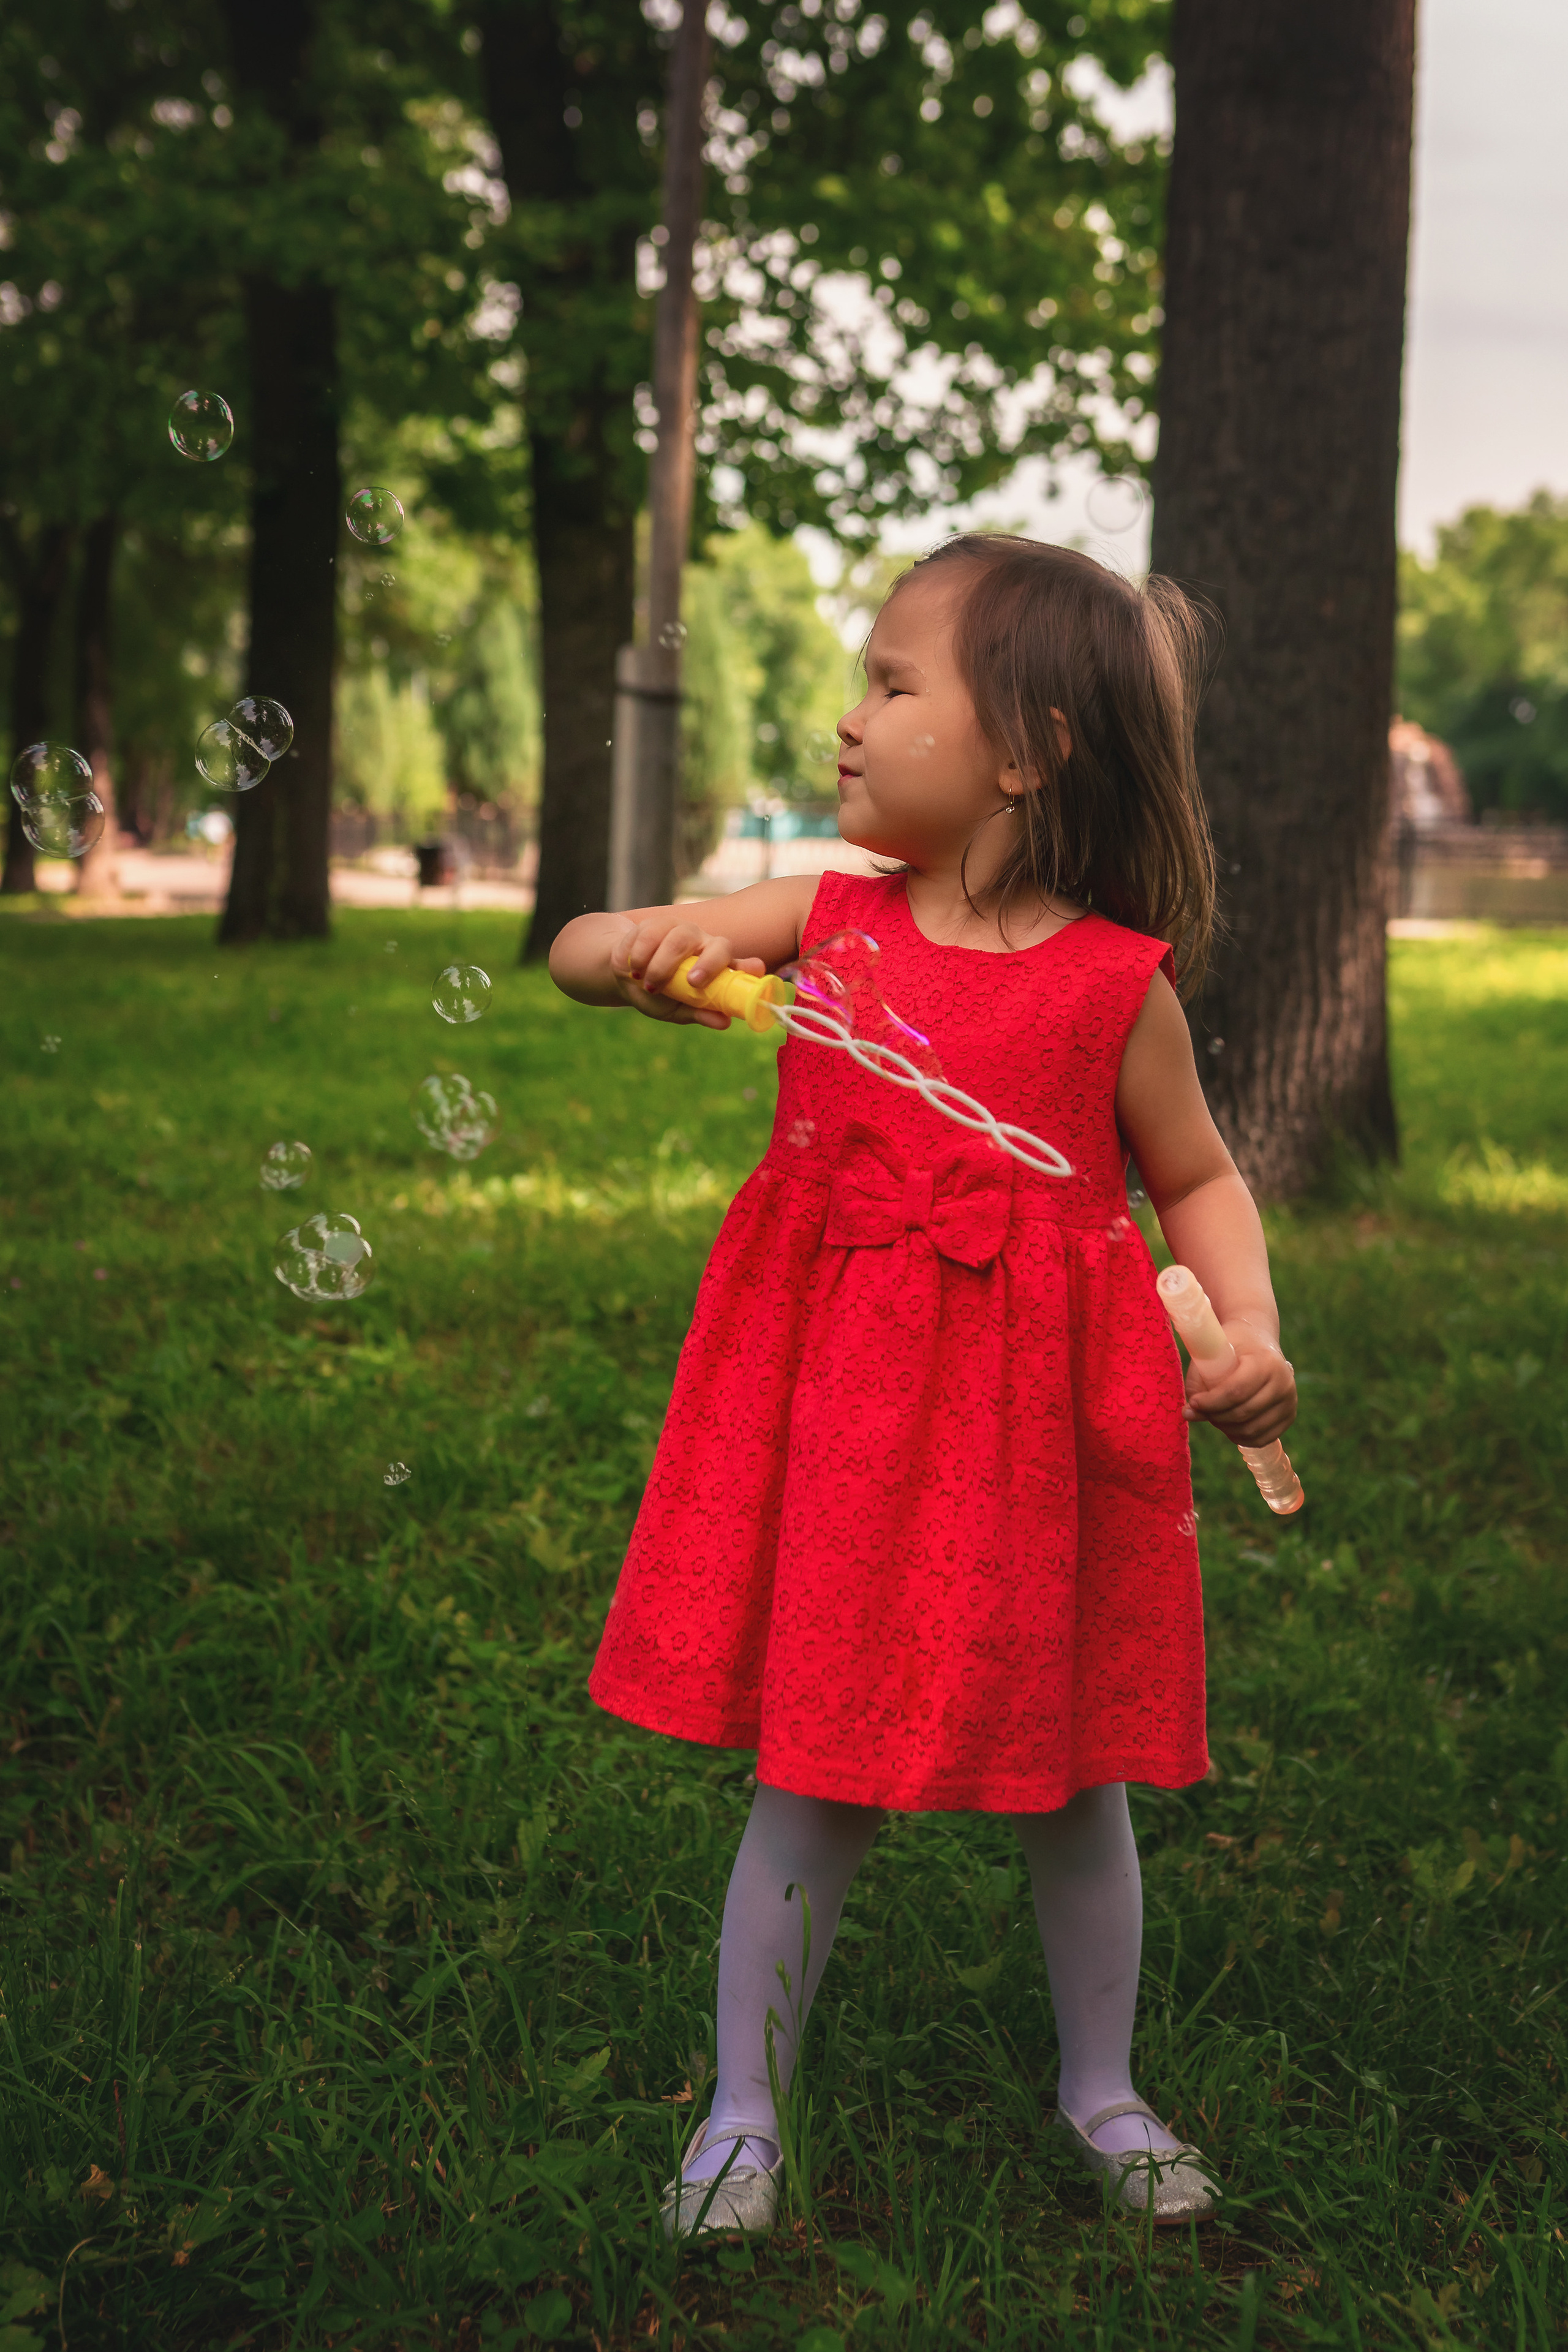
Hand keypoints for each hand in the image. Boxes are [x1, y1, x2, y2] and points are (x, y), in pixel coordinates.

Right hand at [608, 914, 766, 1028]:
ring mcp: (682, 930)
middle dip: (707, 964)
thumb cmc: (659, 996)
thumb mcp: (678, 1010)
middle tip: (691, 983)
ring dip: (661, 964)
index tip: (755, 970)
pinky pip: (650, 933)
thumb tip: (724, 1022)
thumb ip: (699, 1013)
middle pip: (717, 945)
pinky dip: (639, 955)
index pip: (741, 964)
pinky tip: (633, 969)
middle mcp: (705, 944)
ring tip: (648, 984)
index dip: (748, 967)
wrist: (625, 977)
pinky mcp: (657, 923)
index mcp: (718, 967)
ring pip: (679, 938)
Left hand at [1183, 1321, 1297, 1445]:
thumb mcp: (1212, 1354)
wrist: (1258, 1342)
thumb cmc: (1231, 1348)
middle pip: (1243, 1413)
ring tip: (1213, 1416)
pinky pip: (1262, 1439)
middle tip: (1200, 1410)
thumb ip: (1198, 1383)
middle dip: (1215, 1416)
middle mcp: (1283, 1383)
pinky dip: (1240, 1437)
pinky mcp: (1289, 1416)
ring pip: (1252, 1430)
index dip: (1211, 1402)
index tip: (1193, 1402)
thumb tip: (1189, 1414)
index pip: (1236, 1391)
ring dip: (1226, 1428)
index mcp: (1266, 1362)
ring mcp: (1290, 1401)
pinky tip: (1227, 1426)